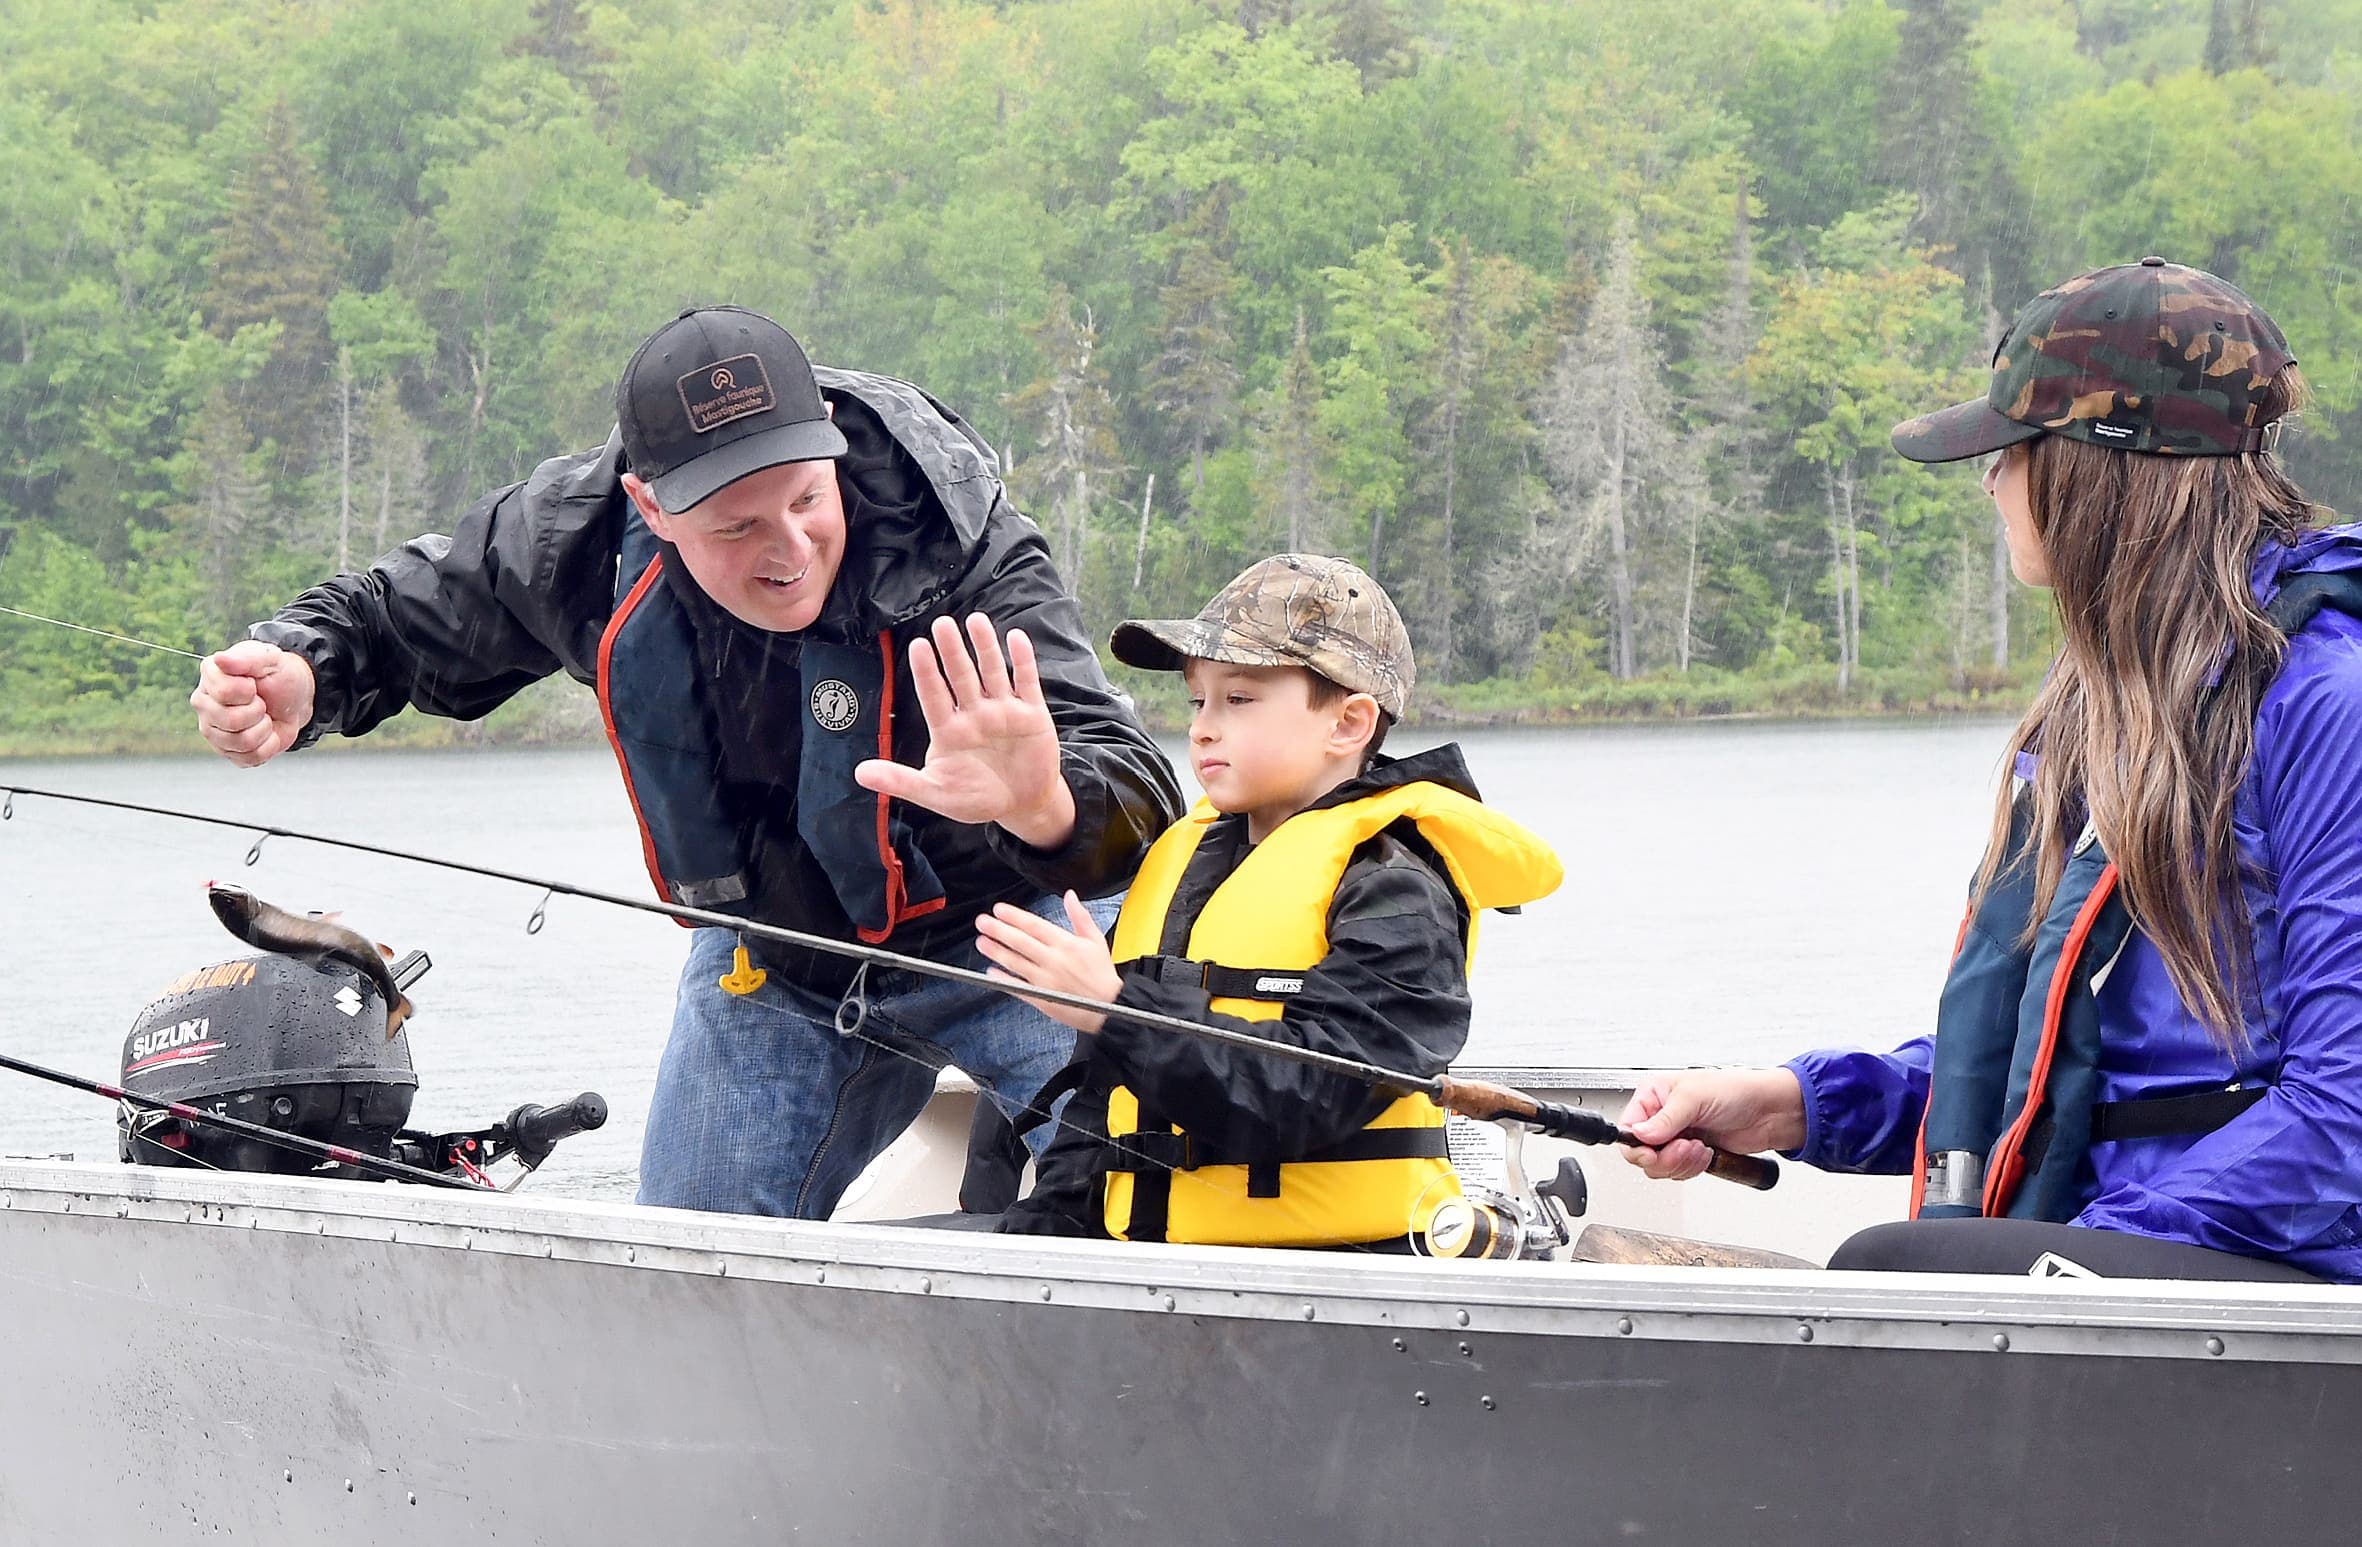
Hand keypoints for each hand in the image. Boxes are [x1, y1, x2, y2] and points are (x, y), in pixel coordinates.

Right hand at [190, 642, 314, 767]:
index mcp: (209, 677)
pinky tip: (265, 732)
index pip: (224, 693)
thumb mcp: (269, 658)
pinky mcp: (227, 751)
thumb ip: (246, 658)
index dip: (249, 691)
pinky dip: (268, 745)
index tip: (254, 684)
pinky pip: (251, 757)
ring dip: (264, 729)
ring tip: (263, 716)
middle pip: (231, 720)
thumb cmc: (277, 675)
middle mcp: (203, 704)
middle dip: (258, 711)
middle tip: (261, 702)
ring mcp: (212, 731)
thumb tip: (220, 659)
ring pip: (241, 742)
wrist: (293, 698)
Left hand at [854, 613, 1075, 847]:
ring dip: (985, 647)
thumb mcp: (935, 794)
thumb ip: (900, 781)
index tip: (918, 646)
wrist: (1021, 805)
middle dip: (952, 651)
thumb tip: (859, 773)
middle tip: (941, 624)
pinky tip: (1016, 638)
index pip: (933, 695)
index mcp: (949, 730)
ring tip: (975, 620)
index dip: (926, 672)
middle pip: (961, 677)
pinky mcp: (1032, 714)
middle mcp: (974, 714)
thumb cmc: (975, 798)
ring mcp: (1003, 711)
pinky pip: (1026, 682)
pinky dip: (1023, 661)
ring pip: (992, 672)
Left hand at [974, 891, 1119, 1034]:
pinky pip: (1018, 987)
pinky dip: (1003, 979)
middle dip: (999, 930)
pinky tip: (991, 972)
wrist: (1110, 1006)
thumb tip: (1070, 895)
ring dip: (996, 952)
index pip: (1034, 925)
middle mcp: (1053, 960)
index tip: (999, 909)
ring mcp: (1045, 980)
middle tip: (982, 922)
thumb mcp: (1096, 940)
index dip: (1014, 916)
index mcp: (1066, 944)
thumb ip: (1080, 916)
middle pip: (1020, 941)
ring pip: (1015, 962)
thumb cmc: (1102, 974)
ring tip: (982, 942)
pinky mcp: (1041, 998)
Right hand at [1615, 1068, 1805, 1180]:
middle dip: (1665, 1157)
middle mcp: (1661, 1117)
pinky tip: (1706, 1154)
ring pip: (1658, 1167)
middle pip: (1641, 1153)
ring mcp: (1675, 1136)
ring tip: (1700, 1148)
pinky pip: (1677, 1172)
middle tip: (1685, 1148)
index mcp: (1654, 1095)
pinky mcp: (1689, 1153)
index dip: (1637, 1146)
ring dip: (1681, 1164)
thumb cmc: (1736, 1090)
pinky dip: (1692, 1169)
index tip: (1652, 1153)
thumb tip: (1639, 1135)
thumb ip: (1664, 1119)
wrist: (1769, 1112)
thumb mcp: (1694, 1098)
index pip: (1628, 1128)